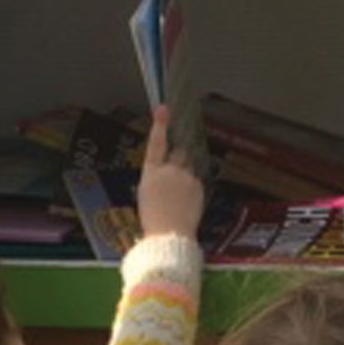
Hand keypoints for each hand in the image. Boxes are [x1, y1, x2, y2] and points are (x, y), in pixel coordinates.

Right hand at [137, 106, 204, 239]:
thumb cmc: (152, 219)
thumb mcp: (145, 195)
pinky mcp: (198, 187)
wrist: (169, 236)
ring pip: (188, 168)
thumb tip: (163, 175)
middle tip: (174, 174)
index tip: (162, 109)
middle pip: (179, 152)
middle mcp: (169, 171)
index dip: (159, 125)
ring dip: (184, 175)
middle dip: (178, 157)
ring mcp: (186, 178)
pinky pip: (195, 182)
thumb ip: (155, 180)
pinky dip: (191, 188)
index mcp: (150, 173)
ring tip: (177, 196)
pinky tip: (184, 204)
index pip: (155, 143)